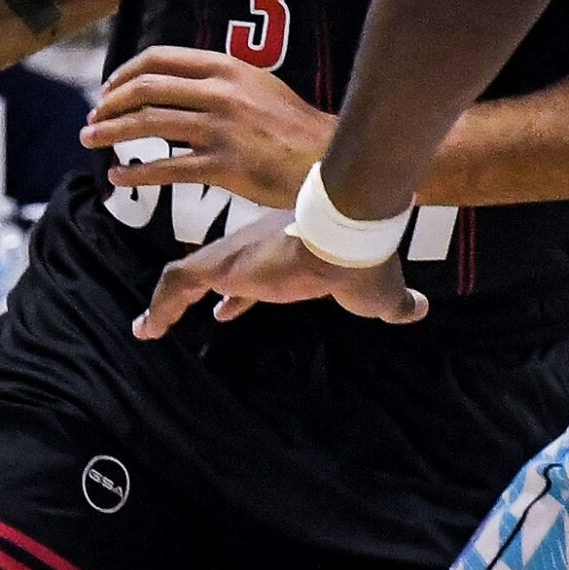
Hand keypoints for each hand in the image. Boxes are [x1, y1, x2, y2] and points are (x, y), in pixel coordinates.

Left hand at [82, 45, 332, 209]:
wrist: (325, 159)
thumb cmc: (293, 124)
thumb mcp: (258, 84)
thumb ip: (220, 79)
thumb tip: (180, 81)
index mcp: (225, 67)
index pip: (159, 59)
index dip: (125, 73)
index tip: (108, 88)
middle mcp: (218, 92)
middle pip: (146, 89)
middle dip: (110, 103)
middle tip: (92, 117)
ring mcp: (218, 129)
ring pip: (149, 125)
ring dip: (111, 132)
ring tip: (91, 140)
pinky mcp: (221, 165)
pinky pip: (167, 168)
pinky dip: (136, 173)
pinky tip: (118, 177)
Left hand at [133, 210, 426, 338]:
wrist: (350, 239)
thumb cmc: (366, 263)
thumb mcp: (382, 292)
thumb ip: (397, 302)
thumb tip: (421, 309)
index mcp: (287, 251)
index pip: (257, 273)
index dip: (240, 294)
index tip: (226, 308)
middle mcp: (256, 246)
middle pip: (221, 270)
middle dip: (204, 293)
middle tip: (182, 314)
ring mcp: (237, 253)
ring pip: (190, 274)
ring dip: (167, 302)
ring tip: (148, 328)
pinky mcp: (223, 264)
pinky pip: (176, 284)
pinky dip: (158, 307)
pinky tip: (147, 330)